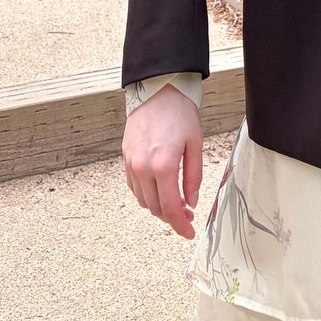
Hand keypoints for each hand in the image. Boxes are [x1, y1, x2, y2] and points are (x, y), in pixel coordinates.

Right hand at [122, 84, 202, 237]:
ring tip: (175, 202)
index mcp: (163, 165)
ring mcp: (131, 163)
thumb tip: (190, 202)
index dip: (180, 226)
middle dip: (171, 218)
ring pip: (143, 200)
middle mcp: (143, 167)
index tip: (189, 232)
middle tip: (187, 216)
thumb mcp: (195, 143)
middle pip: (155, 208)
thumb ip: (193, 176)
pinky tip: (159, 189)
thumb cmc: (180, 112)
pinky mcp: (126, 157)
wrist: (157, 89)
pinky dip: (146, 194)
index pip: (170, 208)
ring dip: (158, 207)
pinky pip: (134, 186)